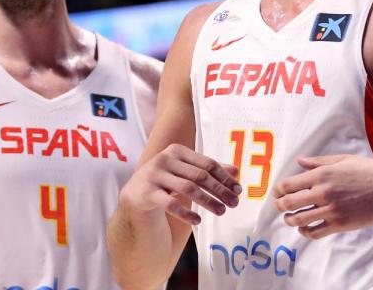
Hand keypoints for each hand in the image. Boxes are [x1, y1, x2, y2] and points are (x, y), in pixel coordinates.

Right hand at [120, 144, 241, 224]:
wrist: (135, 193)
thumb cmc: (166, 180)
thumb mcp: (185, 171)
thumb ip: (207, 169)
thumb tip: (236, 170)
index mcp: (177, 151)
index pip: (207, 163)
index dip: (225, 177)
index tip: (238, 190)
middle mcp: (165, 159)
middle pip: (199, 176)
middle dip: (220, 190)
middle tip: (234, 203)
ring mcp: (155, 175)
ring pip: (188, 188)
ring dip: (207, 201)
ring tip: (221, 212)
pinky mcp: (147, 192)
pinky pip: (170, 203)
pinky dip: (186, 213)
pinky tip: (198, 221)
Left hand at [272, 155, 372, 238]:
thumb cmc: (368, 171)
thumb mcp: (342, 160)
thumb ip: (318, 162)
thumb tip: (299, 161)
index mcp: (321, 175)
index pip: (288, 185)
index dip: (277, 191)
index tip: (277, 193)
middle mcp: (323, 192)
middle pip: (288, 204)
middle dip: (280, 206)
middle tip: (279, 207)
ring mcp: (331, 210)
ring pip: (299, 220)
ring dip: (290, 220)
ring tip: (290, 219)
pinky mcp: (339, 224)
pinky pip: (315, 232)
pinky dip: (306, 232)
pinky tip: (305, 229)